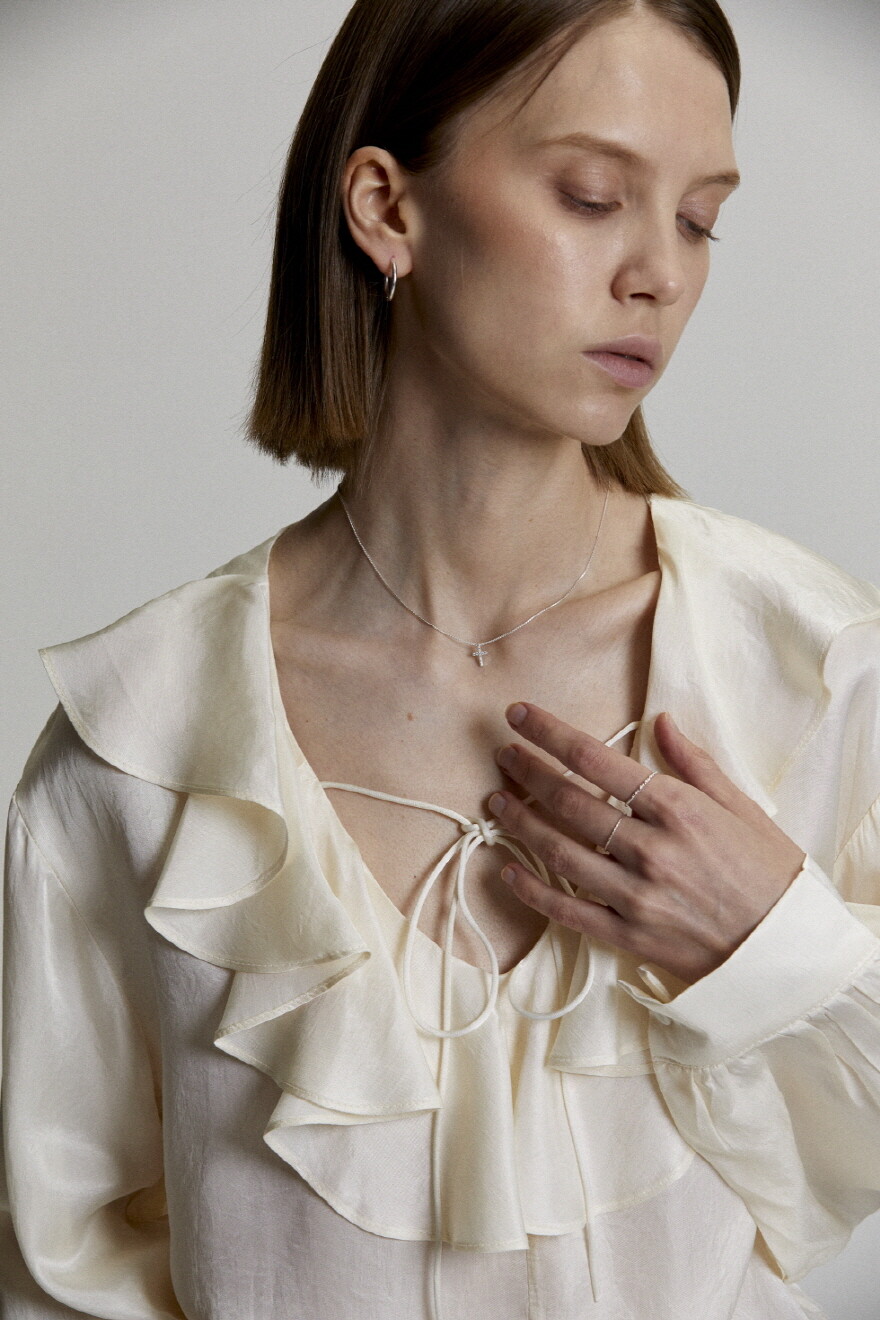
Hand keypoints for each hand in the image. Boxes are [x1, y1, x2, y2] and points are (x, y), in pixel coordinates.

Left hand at [488, 703, 806, 985]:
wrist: (787, 952)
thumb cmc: (770, 874)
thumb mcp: (742, 807)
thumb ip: (694, 763)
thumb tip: (661, 720)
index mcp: (679, 810)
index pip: (597, 760)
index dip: (550, 734)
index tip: (521, 715)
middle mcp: (651, 849)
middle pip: (569, 801)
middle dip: (527, 771)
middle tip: (503, 753)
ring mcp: (635, 896)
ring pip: (558, 851)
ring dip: (520, 821)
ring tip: (496, 800)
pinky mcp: (627, 936)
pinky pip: (566, 910)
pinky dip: (532, 889)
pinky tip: (507, 868)